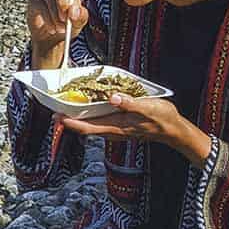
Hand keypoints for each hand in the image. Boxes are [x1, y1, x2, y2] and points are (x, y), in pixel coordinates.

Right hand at [26, 0, 88, 68]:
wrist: (52, 39)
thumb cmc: (68, 26)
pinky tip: (52, 26)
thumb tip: (73, 11)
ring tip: (61, 27)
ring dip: (57, 16)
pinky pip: (41, 7)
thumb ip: (81, 16)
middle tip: (67, 20)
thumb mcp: (80, 22)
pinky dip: (49, 20)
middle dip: (64, 3)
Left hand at [59, 94, 212, 165]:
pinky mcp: (120, 125)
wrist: (173, 130)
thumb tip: (113, 98)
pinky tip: (89, 107)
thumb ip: (130, 103)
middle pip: (86, 127)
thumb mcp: (148, 108)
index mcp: (116, 126)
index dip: (71, 123)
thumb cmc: (162, 119)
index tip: (58, 117)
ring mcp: (116, 128)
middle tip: (54, 111)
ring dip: (79, 118)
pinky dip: (91, 115)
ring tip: (66, 108)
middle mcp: (113, 130)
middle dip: (70, 120)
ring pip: (92, 125)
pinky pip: (101, 122)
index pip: (88, 127)